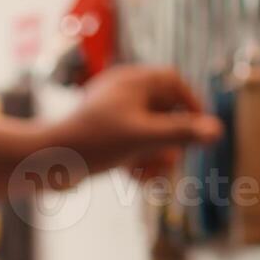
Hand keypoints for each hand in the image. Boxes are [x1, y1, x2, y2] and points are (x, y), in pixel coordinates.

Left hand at [49, 65, 223, 180]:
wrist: (43, 163)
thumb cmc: (92, 144)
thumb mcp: (142, 139)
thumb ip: (180, 133)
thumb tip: (216, 131)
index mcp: (131, 80)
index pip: (174, 81)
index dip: (191, 104)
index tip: (199, 130)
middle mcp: (121, 92)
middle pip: (165, 111)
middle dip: (168, 141)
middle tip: (166, 162)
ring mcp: (111, 114)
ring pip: (149, 132)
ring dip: (152, 156)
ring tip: (143, 176)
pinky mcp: (102, 135)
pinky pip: (131, 143)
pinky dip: (135, 160)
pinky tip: (130, 178)